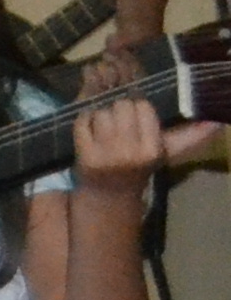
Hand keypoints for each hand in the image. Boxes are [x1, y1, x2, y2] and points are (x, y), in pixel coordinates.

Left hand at [73, 89, 221, 195]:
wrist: (110, 193)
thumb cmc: (140, 166)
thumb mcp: (166, 151)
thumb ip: (191, 136)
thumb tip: (219, 123)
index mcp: (154, 148)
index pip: (143, 107)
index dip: (137, 106)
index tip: (135, 114)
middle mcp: (131, 151)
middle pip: (121, 106)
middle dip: (117, 109)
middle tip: (118, 122)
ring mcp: (107, 154)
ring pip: (101, 112)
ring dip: (100, 115)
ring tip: (104, 129)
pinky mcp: (85, 156)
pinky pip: (82, 122)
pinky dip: (83, 123)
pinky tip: (89, 133)